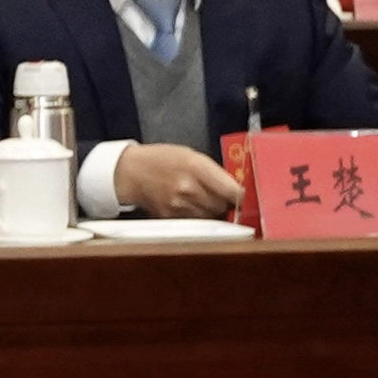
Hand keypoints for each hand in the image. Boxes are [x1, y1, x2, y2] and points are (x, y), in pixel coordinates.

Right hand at [111, 144, 242, 218]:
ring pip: (212, 217)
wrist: (131, 172)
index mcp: (196, 167)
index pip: (233, 191)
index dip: (242, 196)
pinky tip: (189, 205)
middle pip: (223, 206)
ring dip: (211, 210)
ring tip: (200, 198)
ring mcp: (180, 206)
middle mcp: (189, 188)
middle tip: (216, 193)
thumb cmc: (162, 159)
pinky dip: (198, 216)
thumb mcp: (189, 154)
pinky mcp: (173, 219)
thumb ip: (213, 171)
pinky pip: (197, 222)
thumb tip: (236, 189)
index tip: (246, 198)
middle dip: (224, 202)